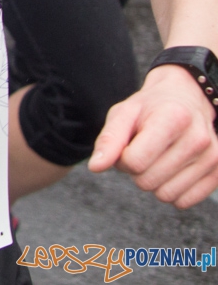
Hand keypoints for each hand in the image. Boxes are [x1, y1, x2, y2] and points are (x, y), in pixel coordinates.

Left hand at [89, 65, 217, 207]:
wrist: (187, 99)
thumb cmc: (150, 108)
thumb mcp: (124, 113)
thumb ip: (109, 140)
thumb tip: (95, 167)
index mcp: (172, 118)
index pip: (135, 161)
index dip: (122, 158)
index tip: (127, 145)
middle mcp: (198, 139)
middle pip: (147, 181)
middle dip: (136, 170)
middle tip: (142, 150)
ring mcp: (212, 158)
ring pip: (165, 195)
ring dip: (153, 181)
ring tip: (156, 158)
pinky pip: (184, 202)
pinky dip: (171, 191)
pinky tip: (171, 169)